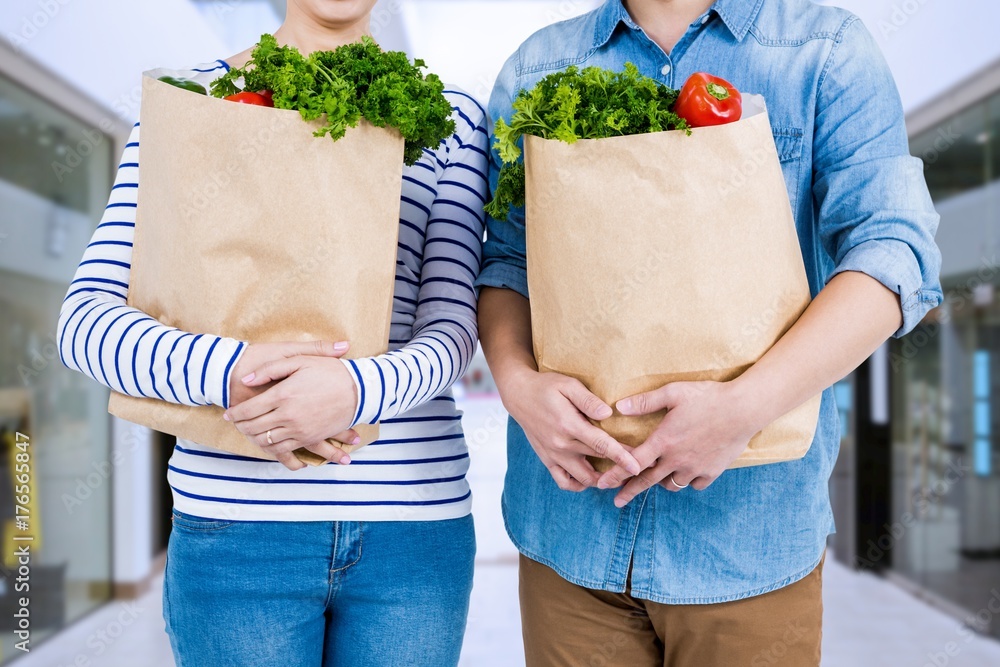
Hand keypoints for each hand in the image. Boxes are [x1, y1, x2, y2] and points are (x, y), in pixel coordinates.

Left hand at [225, 342, 358, 469]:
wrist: (359, 389)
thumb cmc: (330, 371)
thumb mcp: (299, 359)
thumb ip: (271, 369)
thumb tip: (246, 379)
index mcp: (283, 395)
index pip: (249, 410)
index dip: (235, 413)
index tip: (228, 414)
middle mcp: (288, 415)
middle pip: (253, 427)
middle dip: (240, 427)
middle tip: (235, 424)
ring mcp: (299, 429)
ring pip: (266, 441)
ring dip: (252, 438)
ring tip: (248, 433)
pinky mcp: (309, 438)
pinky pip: (284, 449)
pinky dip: (271, 448)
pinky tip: (267, 443)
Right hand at [504, 369, 640, 490]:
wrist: (519, 395)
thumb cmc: (546, 387)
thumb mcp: (567, 385)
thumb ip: (588, 400)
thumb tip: (608, 413)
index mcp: (568, 425)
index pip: (601, 445)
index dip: (621, 457)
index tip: (637, 466)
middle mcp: (561, 444)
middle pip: (597, 462)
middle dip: (620, 468)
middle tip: (639, 467)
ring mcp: (554, 455)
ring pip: (583, 478)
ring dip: (602, 480)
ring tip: (618, 475)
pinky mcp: (548, 460)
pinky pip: (564, 482)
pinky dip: (579, 484)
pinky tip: (592, 477)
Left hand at [596, 380, 763, 506]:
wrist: (744, 409)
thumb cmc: (708, 397)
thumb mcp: (673, 392)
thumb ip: (645, 402)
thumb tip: (619, 407)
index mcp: (664, 441)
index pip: (632, 463)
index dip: (615, 475)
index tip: (602, 484)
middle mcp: (676, 459)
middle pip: (648, 481)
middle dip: (630, 492)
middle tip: (617, 501)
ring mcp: (695, 468)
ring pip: (672, 484)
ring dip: (661, 482)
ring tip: (657, 477)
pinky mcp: (712, 471)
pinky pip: (694, 484)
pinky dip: (687, 481)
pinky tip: (686, 473)